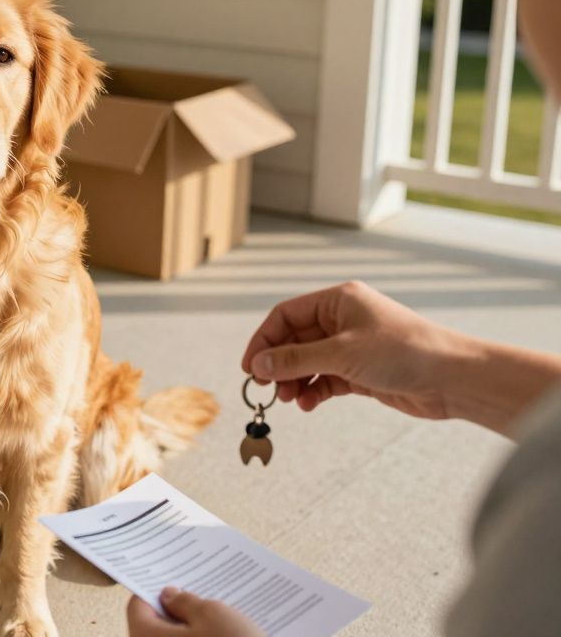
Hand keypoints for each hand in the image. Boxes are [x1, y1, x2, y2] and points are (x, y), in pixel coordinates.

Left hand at [126, 588, 262, 636]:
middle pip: (155, 626)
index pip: (138, 607)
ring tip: (214, 616)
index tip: (170, 582)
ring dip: (190, 628)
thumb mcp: (211, 614)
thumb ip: (185, 601)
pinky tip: (220, 635)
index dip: (153, 590)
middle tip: (194, 596)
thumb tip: (169, 596)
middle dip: (175, 610)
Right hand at [240, 281, 458, 419]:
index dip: (264, 340)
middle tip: (266, 387)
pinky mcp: (361, 370)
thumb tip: (258, 363)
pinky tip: (309, 403)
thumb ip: (294, 359)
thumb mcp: (341, 354)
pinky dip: (314, 390)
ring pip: (308, 362)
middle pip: (294, 340)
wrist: (452, 379)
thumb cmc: (404, 352)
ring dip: (294, 381)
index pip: (286, 315)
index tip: (250, 367)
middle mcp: (343, 319)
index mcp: (338, 300)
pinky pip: (325, 378)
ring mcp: (352, 346)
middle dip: (279, 364)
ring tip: (290, 399)